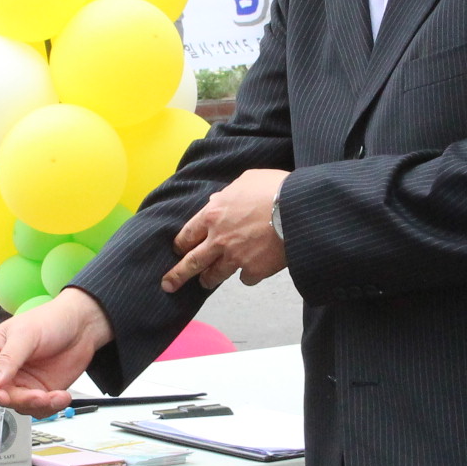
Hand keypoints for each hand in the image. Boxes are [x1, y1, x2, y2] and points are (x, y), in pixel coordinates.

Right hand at [0, 289, 112, 414]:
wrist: (82, 325)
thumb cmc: (50, 320)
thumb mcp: (25, 335)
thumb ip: (8, 359)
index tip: (2, 395)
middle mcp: (3, 371)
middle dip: (19, 399)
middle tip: (38, 396)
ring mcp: (22, 383)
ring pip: (19, 407)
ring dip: (37, 405)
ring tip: (55, 395)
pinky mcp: (40, 392)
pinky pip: (38, 409)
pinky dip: (51, 407)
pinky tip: (62, 396)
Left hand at [164, 169, 288, 292]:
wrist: (298, 209)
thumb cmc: (274, 189)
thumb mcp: (246, 180)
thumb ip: (228, 193)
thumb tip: (220, 199)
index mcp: (213, 215)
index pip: (187, 234)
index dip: (180, 244)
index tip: (178, 250)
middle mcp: (219, 239)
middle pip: (192, 262)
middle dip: (177, 275)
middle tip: (168, 285)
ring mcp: (236, 257)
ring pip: (214, 275)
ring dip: (208, 280)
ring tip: (206, 283)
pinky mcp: (254, 270)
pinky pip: (245, 278)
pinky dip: (247, 275)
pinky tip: (251, 271)